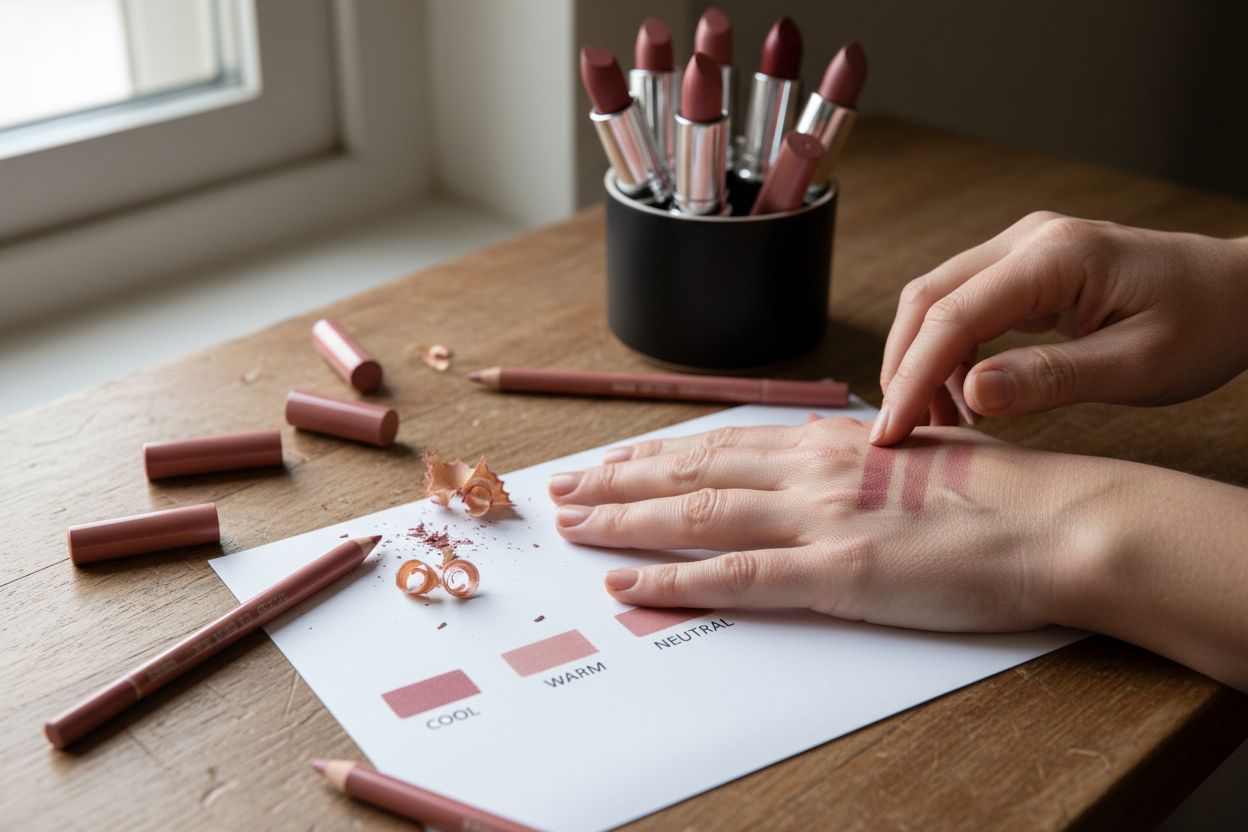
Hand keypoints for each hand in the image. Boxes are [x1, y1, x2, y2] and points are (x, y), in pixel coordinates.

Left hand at [548, 417, 1089, 631]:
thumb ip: (854, 464)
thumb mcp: (912, 456)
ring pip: (697, 512)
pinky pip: (737, 576)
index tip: (612, 459)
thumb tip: (816, 468)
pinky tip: (628, 583)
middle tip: (563, 487)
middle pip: (691, 470)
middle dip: (617, 479)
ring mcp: (820, 518)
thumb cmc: (999, 493)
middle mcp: (812, 469)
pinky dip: (673, 580)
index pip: (721, 443)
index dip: (656, 453)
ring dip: (624, 519)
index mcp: (831, 442)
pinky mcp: (838, 573)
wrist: (1059, 521)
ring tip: (572, 525)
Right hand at [873, 212, 1247, 445]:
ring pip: (937, 300)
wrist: (1242, 292)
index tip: (891, 433)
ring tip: (938, 425)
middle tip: (897, 434)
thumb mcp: (1138, 366)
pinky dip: (948, 353)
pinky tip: (963, 398)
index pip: (954, 315)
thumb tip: (972, 394)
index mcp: (1057, 256)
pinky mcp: (1025, 267)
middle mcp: (1029, 239)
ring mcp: (1023, 248)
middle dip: (902, 368)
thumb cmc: (1205, 326)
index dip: (912, 377)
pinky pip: (964, 305)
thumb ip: (1052, 379)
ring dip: (922, 362)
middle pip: (928, 298)